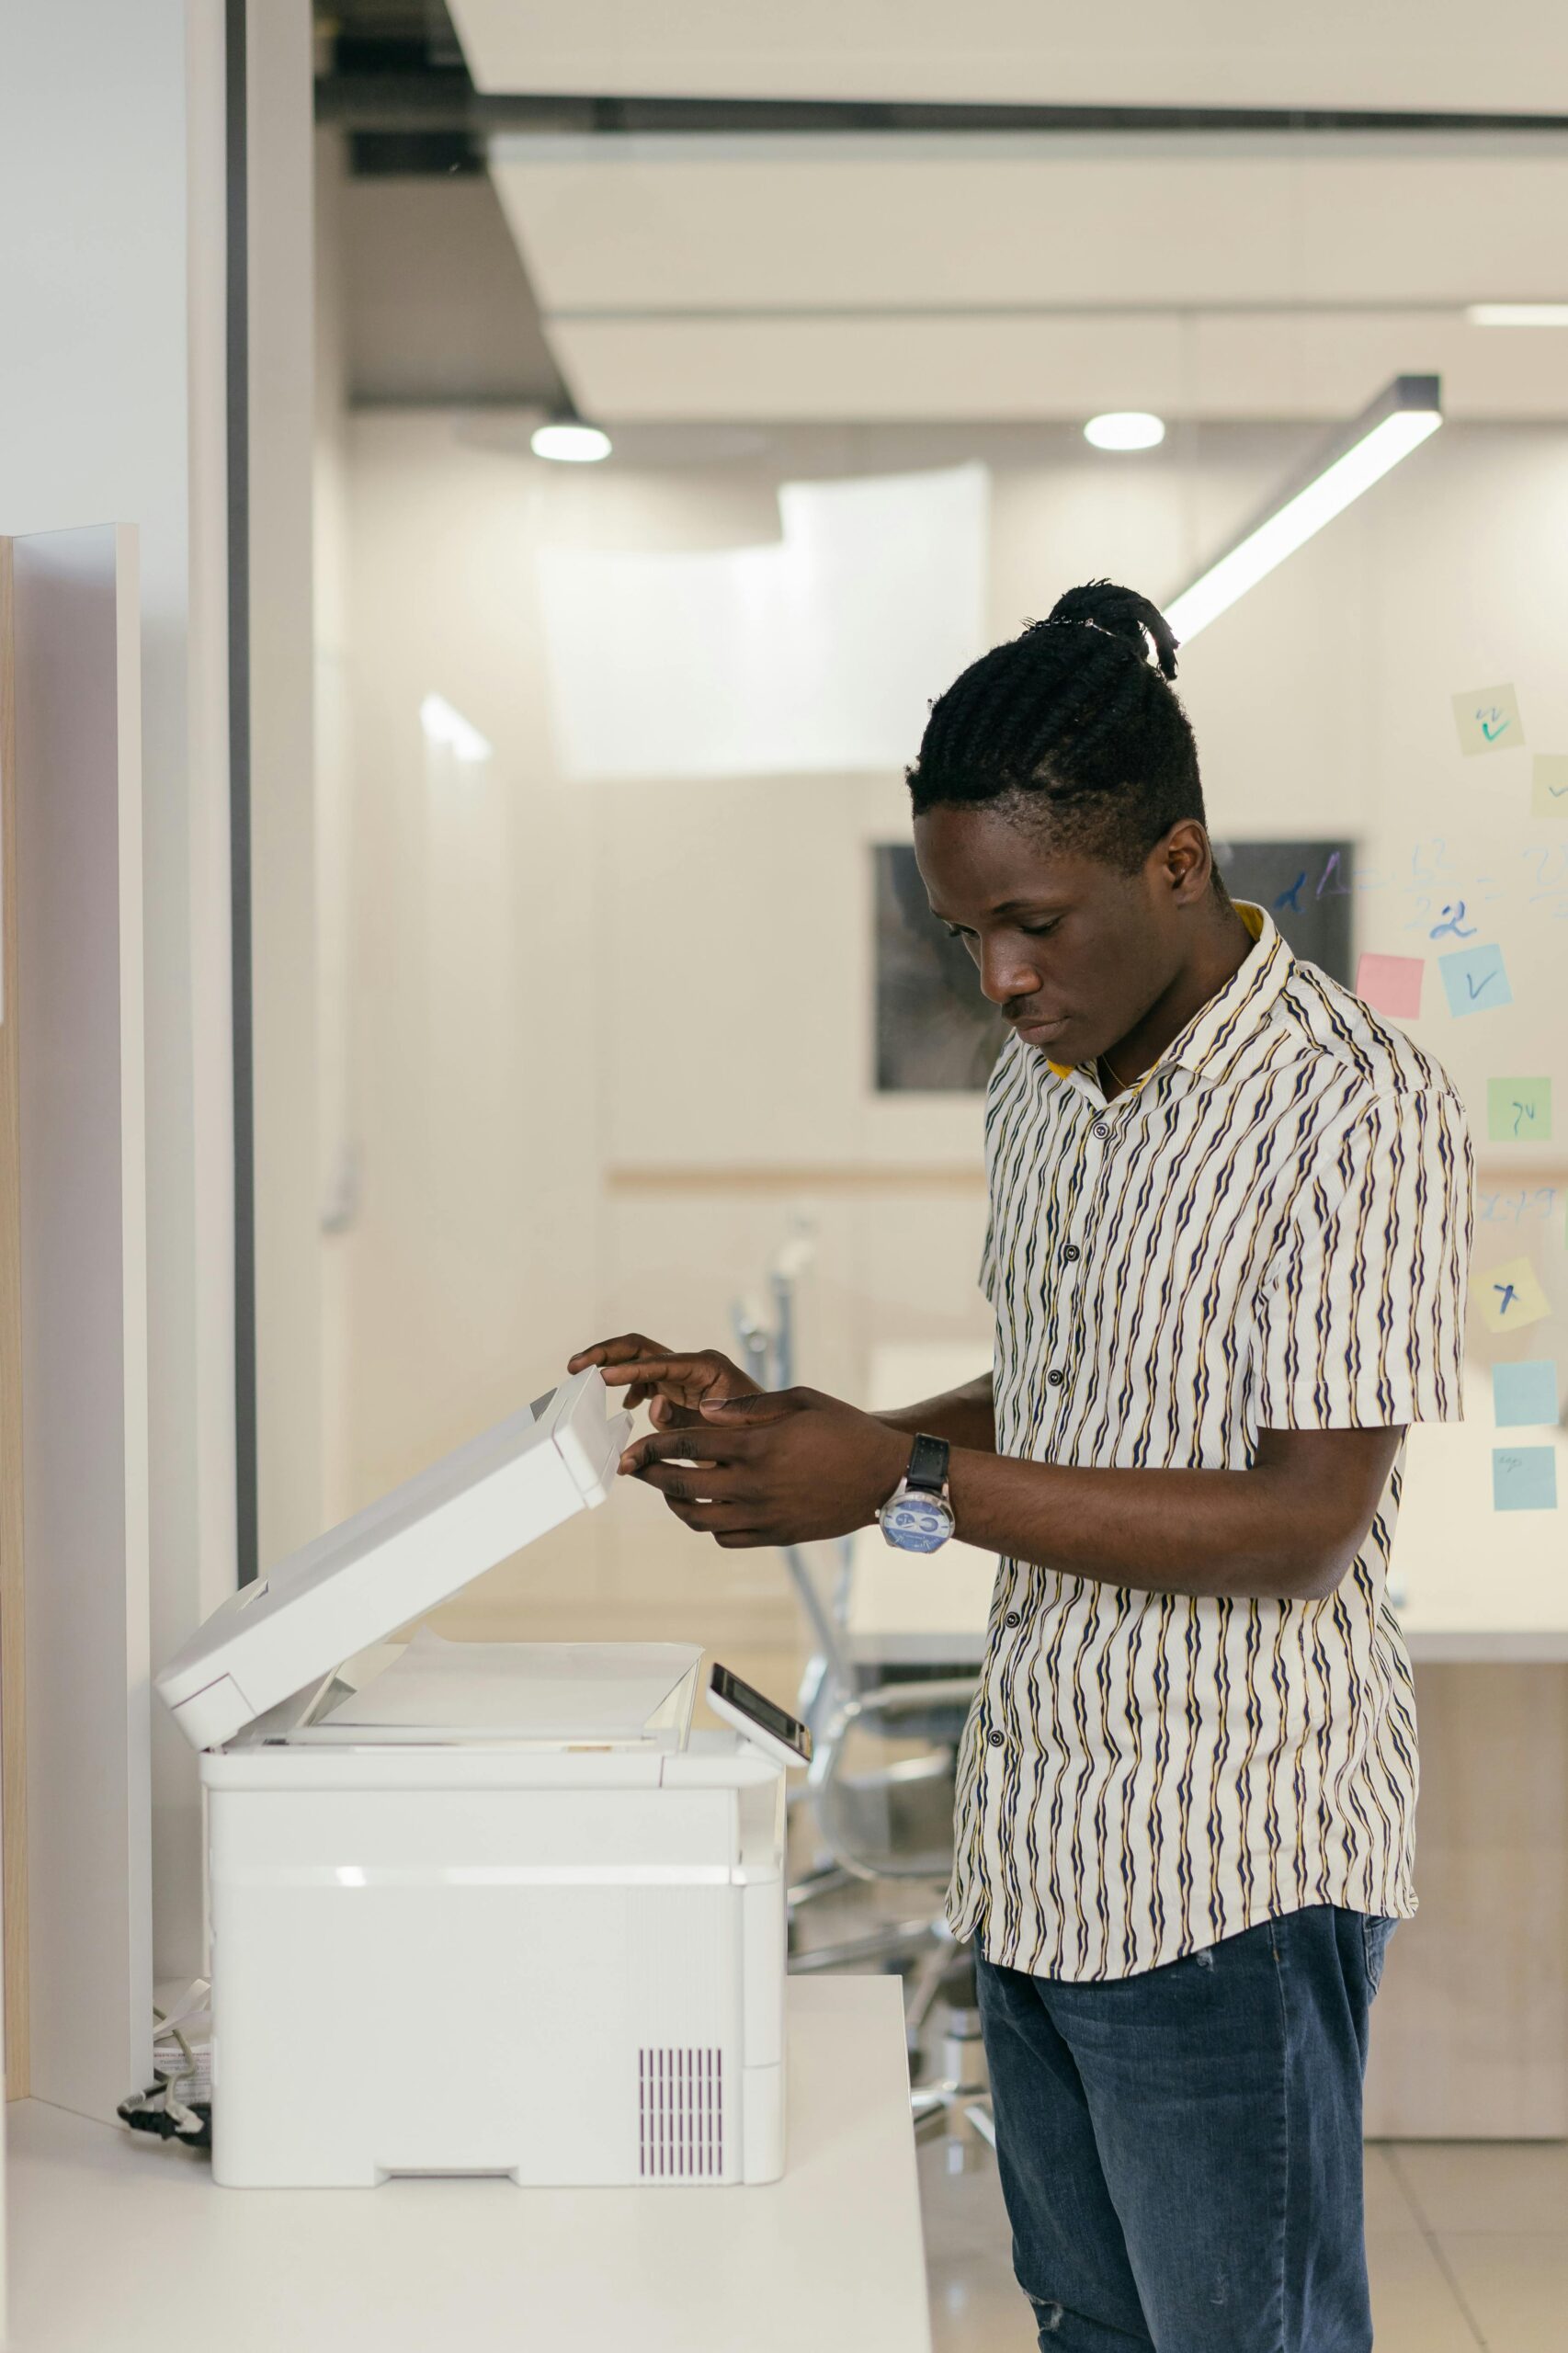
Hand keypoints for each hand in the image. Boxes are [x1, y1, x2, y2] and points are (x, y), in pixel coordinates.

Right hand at [566, 1333, 761, 1430]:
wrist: (774, 1445)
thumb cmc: (754, 1438)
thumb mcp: (719, 1434)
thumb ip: (683, 1420)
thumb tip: (652, 1402)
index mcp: (706, 1367)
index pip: (657, 1361)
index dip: (627, 1370)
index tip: (600, 1378)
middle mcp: (693, 1365)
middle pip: (641, 1347)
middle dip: (607, 1354)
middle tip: (576, 1366)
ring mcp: (685, 1375)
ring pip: (640, 1359)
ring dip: (610, 1365)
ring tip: (581, 1376)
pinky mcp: (680, 1388)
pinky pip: (647, 1379)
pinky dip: (629, 1386)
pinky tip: (625, 1406)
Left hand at [618, 1386, 910, 1548]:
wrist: (888, 1478)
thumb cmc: (846, 1430)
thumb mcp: (800, 1400)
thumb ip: (748, 1407)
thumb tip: (704, 1410)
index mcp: (759, 1446)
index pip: (688, 1444)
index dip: (653, 1443)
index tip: (632, 1444)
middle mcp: (756, 1485)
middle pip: (682, 1484)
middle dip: (648, 1474)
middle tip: (631, 1466)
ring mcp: (765, 1516)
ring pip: (699, 1519)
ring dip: (673, 1503)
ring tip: (665, 1489)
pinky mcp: (777, 1536)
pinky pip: (726, 1538)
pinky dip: (707, 1525)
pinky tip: (706, 1509)